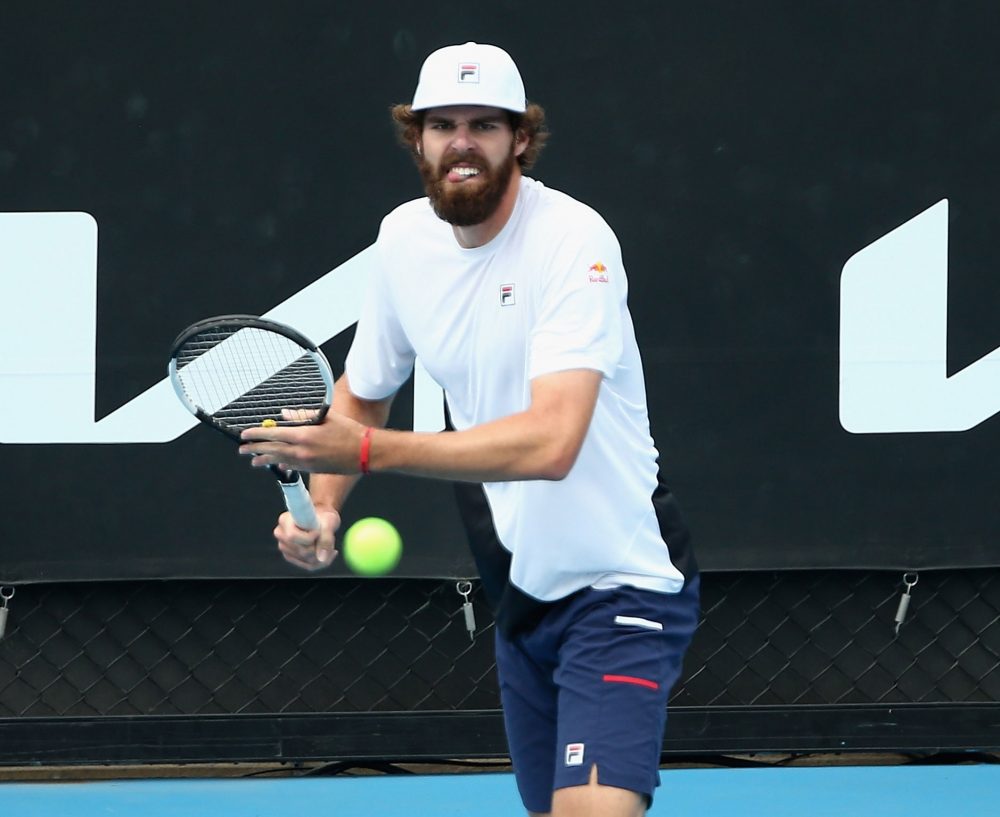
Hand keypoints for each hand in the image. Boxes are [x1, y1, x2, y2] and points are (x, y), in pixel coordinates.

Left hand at [240, 412, 366, 473]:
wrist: (364, 452)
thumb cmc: (348, 431)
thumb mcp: (326, 417)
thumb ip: (302, 415)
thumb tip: (283, 415)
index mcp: (303, 436)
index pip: (272, 435)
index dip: (256, 434)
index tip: (244, 434)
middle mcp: (301, 452)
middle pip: (272, 450)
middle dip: (255, 449)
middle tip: (242, 449)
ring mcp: (306, 463)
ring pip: (279, 461)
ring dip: (265, 460)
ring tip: (254, 460)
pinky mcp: (312, 470)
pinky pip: (292, 467)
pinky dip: (282, 464)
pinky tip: (277, 464)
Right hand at [275, 508, 340, 570]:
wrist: (322, 521)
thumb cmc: (324, 518)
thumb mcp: (328, 523)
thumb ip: (326, 539)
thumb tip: (321, 558)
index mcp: (285, 520)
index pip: (292, 536)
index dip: (309, 538)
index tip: (319, 531)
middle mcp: (281, 534)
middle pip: (301, 550)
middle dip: (319, 547)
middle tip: (328, 537)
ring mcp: (284, 547)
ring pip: (306, 560)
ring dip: (322, 554)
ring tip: (328, 542)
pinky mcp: (292, 557)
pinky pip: (309, 565)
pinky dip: (322, 561)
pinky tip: (328, 551)